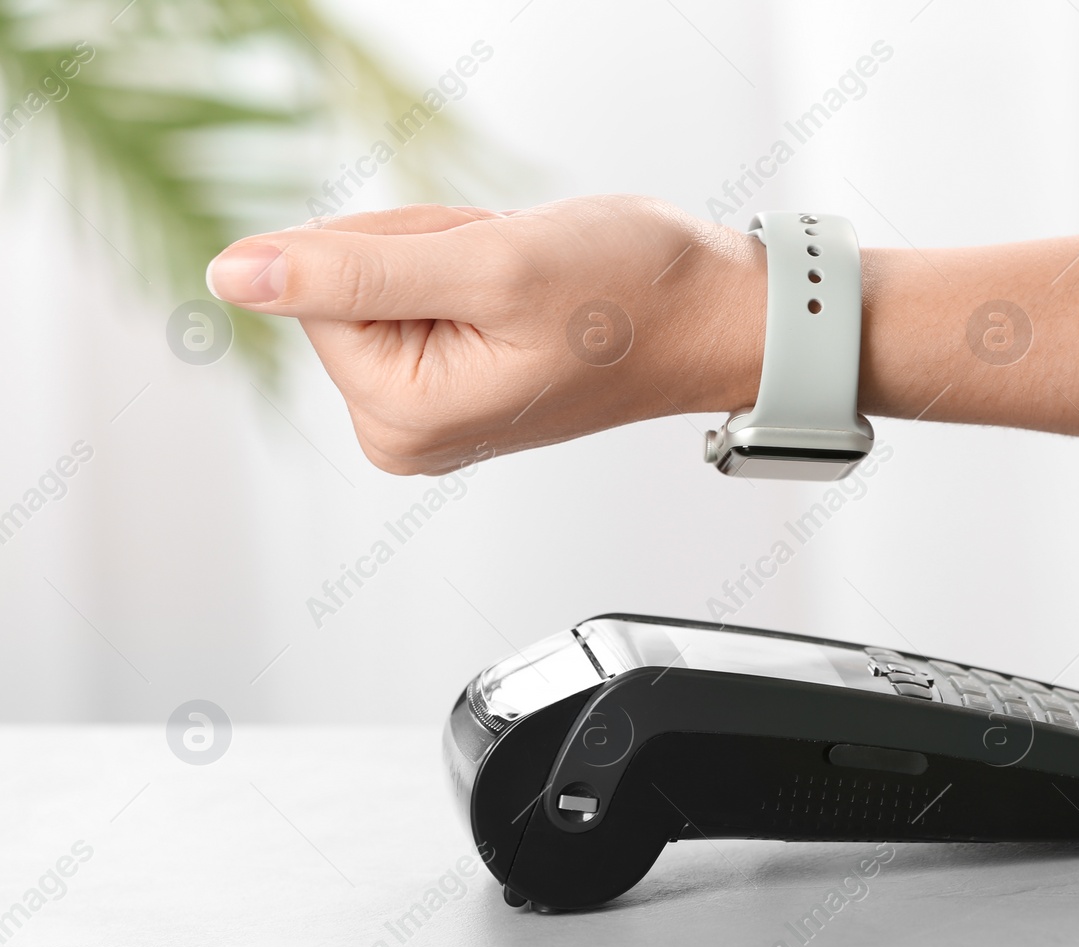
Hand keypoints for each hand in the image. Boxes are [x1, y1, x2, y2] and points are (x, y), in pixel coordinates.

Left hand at [206, 195, 764, 473]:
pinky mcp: (448, 385)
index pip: (321, 285)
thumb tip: (230, 274)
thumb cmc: (628, 297)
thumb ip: (351, 270)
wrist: (708, 314)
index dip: (402, 246)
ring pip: (383, 280)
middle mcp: (403, 430)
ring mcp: (426, 412)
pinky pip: (416, 292)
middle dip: (427, 251)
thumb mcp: (487, 266)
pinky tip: (525, 294)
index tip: (486, 270)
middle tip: (513, 274)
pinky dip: (466, 268)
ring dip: (452, 256)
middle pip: (347, 285)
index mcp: (403, 417)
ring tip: (529, 286)